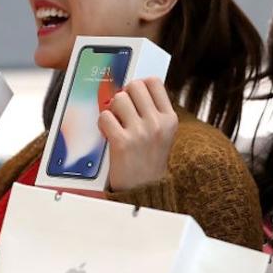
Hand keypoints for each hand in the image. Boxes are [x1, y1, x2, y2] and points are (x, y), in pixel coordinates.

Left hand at [99, 77, 177, 191]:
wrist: (145, 191)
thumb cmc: (150, 160)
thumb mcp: (163, 134)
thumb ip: (153, 111)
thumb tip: (132, 89)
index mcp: (170, 119)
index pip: (154, 82)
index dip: (140, 85)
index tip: (135, 96)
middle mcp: (157, 123)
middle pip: (134, 86)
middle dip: (125, 95)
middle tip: (123, 110)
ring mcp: (140, 133)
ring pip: (118, 99)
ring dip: (113, 109)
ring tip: (116, 123)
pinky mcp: (122, 142)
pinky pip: (105, 117)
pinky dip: (103, 124)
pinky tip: (108, 133)